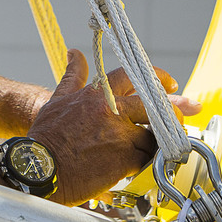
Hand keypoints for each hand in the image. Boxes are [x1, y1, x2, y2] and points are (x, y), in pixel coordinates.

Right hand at [28, 49, 200, 205]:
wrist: (37, 169)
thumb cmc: (45, 137)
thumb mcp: (57, 99)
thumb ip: (73, 76)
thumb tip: (74, 53)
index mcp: (97, 93)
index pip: (134, 75)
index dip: (157, 77)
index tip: (170, 84)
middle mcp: (111, 110)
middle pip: (153, 103)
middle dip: (172, 109)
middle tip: (183, 115)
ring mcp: (120, 134)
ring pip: (154, 133)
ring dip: (158, 140)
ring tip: (158, 145)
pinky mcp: (124, 159)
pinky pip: (148, 157)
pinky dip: (148, 161)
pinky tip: (142, 164)